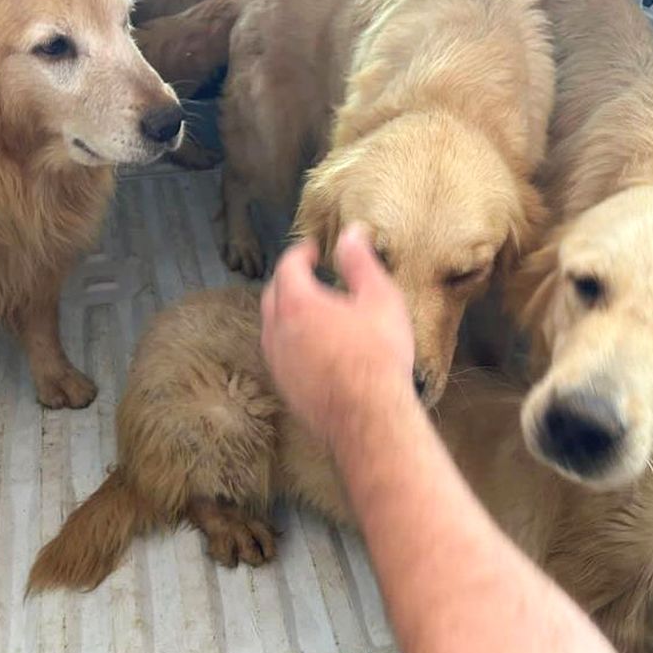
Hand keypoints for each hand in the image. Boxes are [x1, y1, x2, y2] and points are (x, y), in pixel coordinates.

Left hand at [260, 224, 415, 445]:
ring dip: (286, 312)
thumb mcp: (380, 298)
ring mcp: (277, 362)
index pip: (288, 266)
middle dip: (289, 280)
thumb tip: (351, 233)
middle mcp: (277, 330)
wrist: (368, 418)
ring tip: (312, 310)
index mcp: (296, 303)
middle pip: (273, 295)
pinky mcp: (284, 386)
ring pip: (272, 327)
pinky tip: (313, 347)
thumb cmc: (378, 356)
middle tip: (309, 276)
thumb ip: (360, 261)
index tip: (313, 249)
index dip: (300, 253)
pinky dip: (291, 341)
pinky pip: (279, 354)